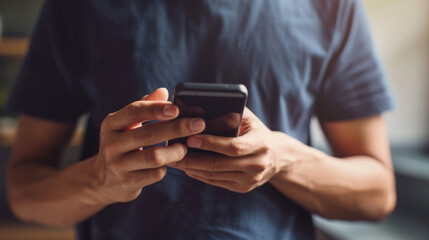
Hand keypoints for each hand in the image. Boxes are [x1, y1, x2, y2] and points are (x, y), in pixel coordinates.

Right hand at [91, 88, 204, 203]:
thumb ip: (145, 106)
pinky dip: (168, 166)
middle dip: (176, 128)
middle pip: (148, 134)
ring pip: (154, 157)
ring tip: (185, 147)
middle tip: (199, 124)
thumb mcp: (127, 124)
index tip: (177, 108)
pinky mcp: (128, 182)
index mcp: (111, 124)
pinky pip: (155, 174)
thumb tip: (163, 91)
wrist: (104, 180)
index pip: (134, 111)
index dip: (156, 109)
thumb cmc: (123, 144)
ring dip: (175, 151)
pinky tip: (173, 162)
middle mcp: (111, 144)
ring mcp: (118, 165)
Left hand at [173, 108, 287, 192]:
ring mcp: (250, 179)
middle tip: (174, 152)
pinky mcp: (243, 188)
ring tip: (175, 160)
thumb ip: (231, 112)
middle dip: (194, 158)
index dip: (211, 143)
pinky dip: (200, 175)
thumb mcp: (249, 119)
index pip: (233, 146)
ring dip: (192, 168)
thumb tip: (201, 110)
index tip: (191, 138)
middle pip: (220, 164)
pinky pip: (217, 182)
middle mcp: (258, 164)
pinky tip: (187, 167)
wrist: (277, 156)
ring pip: (215, 175)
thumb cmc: (256, 131)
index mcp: (261, 143)